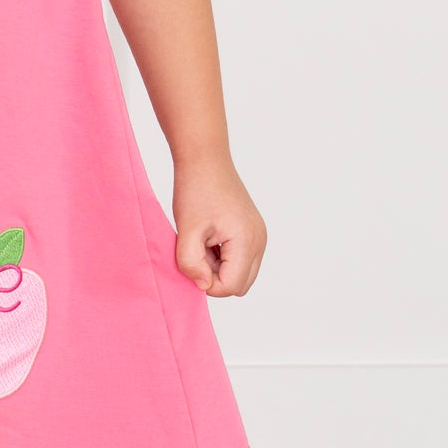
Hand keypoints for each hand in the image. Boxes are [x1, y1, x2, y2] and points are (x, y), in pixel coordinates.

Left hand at [171, 156, 265, 297]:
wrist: (205, 160)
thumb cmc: (196, 190)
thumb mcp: (187, 231)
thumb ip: (191, 264)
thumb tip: (204, 285)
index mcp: (247, 241)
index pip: (231, 287)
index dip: (207, 283)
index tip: (192, 261)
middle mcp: (260, 241)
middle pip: (240, 285)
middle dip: (215, 276)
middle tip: (197, 251)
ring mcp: (259, 236)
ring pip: (241, 273)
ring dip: (219, 267)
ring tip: (203, 242)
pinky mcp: (253, 231)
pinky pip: (241, 258)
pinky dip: (223, 256)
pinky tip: (210, 237)